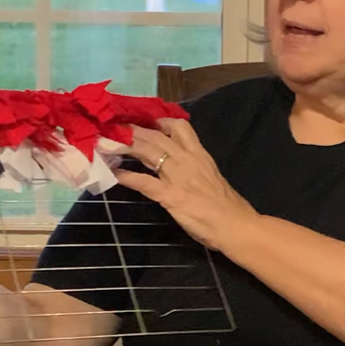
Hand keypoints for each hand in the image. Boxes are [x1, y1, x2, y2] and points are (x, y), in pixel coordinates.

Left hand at [116, 120, 257, 251]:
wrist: (236, 225)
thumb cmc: (227, 207)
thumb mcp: (212, 178)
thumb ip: (196, 169)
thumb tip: (182, 168)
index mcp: (200, 155)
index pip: (179, 127)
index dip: (158, 120)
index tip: (142, 120)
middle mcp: (187, 160)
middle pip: (156, 136)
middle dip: (133, 130)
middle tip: (114, 127)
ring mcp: (178, 177)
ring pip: (148, 152)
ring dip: (126, 145)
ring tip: (108, 142)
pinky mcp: (171, 196)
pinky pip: (145, 183)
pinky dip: (128, 178)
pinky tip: (115, 175)